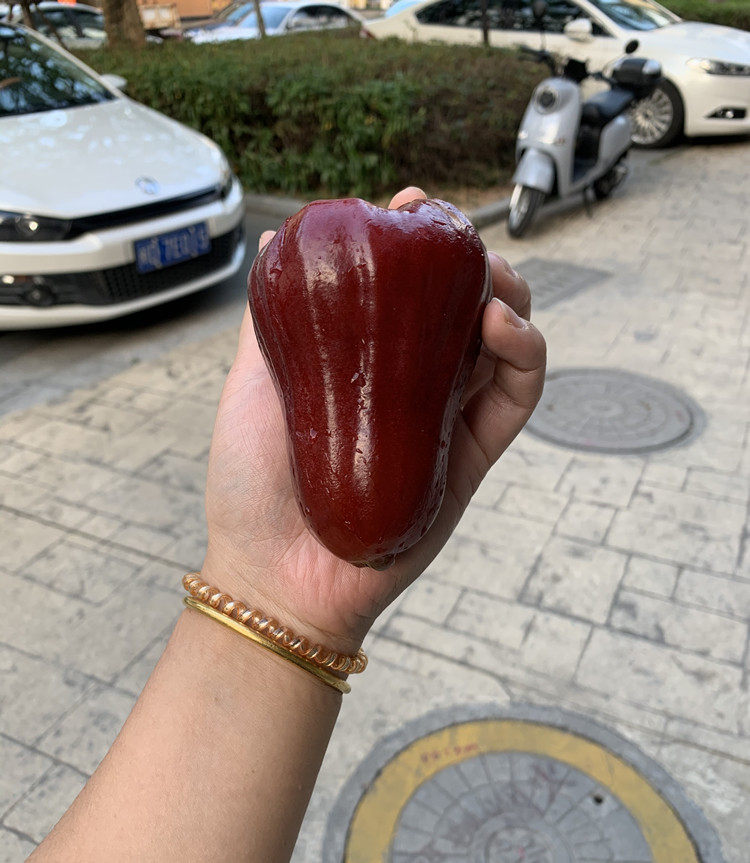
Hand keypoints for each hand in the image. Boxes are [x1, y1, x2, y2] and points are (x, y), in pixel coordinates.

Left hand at [202, 187, 545, 655]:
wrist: (274, 573)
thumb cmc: (253, 482)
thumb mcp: (253, 384)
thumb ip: (269, 318)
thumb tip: (270, 241)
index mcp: (367, 362)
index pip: (409, 292)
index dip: (420, 243)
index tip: (411, 206)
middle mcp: (412, 384)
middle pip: (465, 307)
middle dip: (473, 262)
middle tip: (458, 242)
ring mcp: (446, 419)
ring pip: (504, 343)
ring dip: (511, 297)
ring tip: (489, 280)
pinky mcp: (473, 457)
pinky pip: (517, 399)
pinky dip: (524, 355)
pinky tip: (501, 324)